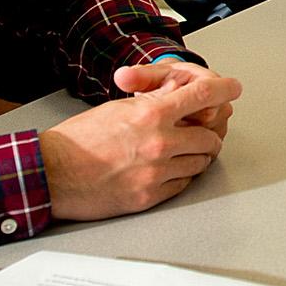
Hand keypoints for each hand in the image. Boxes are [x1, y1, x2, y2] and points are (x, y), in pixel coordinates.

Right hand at [39, 67, 239, 218]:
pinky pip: (183, 184)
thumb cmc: (77, 141)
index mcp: (150, 115)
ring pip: (200, 162)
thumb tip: (178, 98)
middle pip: (209, 136)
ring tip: (177, 150)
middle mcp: (159, 143)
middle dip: (207, 132)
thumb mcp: (117, 109)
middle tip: (198, 130)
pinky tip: (165, 168)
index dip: (224, 90)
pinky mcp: (150, 196)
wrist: (52, 174)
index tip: (233, 88)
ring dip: (195, 155)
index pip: (202, 97)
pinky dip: (180, 175)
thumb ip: (152, 104)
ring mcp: (157, 173)